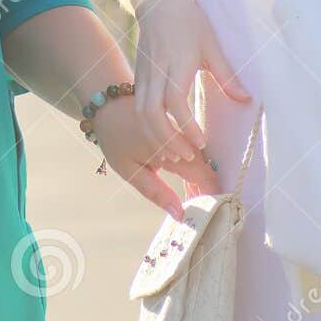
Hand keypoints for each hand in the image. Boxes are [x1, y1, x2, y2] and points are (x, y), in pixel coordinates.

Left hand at [92, 95, 220, 219]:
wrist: (110, 106)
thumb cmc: (116, 139)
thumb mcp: (130, 170)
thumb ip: (155, 192)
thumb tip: (180, 214)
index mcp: (168, 148)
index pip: (200, 173)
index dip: (210, 192)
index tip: (210, 210)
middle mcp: (179, 137)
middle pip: (205, 167)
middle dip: (206, 189)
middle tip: (200, 207)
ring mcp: (182, 130)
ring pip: (202, 159)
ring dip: (201, 179)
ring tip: (194, 196)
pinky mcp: (181, 127)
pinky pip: (195, 150)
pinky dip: (195, 167)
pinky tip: (189, 182)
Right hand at [133, 0, 250, 161]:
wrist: (157, 2)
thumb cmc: (188, 21)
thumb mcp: (211, 44)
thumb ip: (226, 74)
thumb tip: (246, 99)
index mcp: (176, 63)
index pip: (174, 101)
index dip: (185, 125)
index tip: (201, 143)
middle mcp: (155, 72)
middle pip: (150, 114)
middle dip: (167, 139)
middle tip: (187, 158)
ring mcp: (143, 75)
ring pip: (140, 114)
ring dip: (155, 137)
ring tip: (175, 155)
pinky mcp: (138, 78)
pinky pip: (138, 108)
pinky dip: (149, 128)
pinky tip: (164, 138)